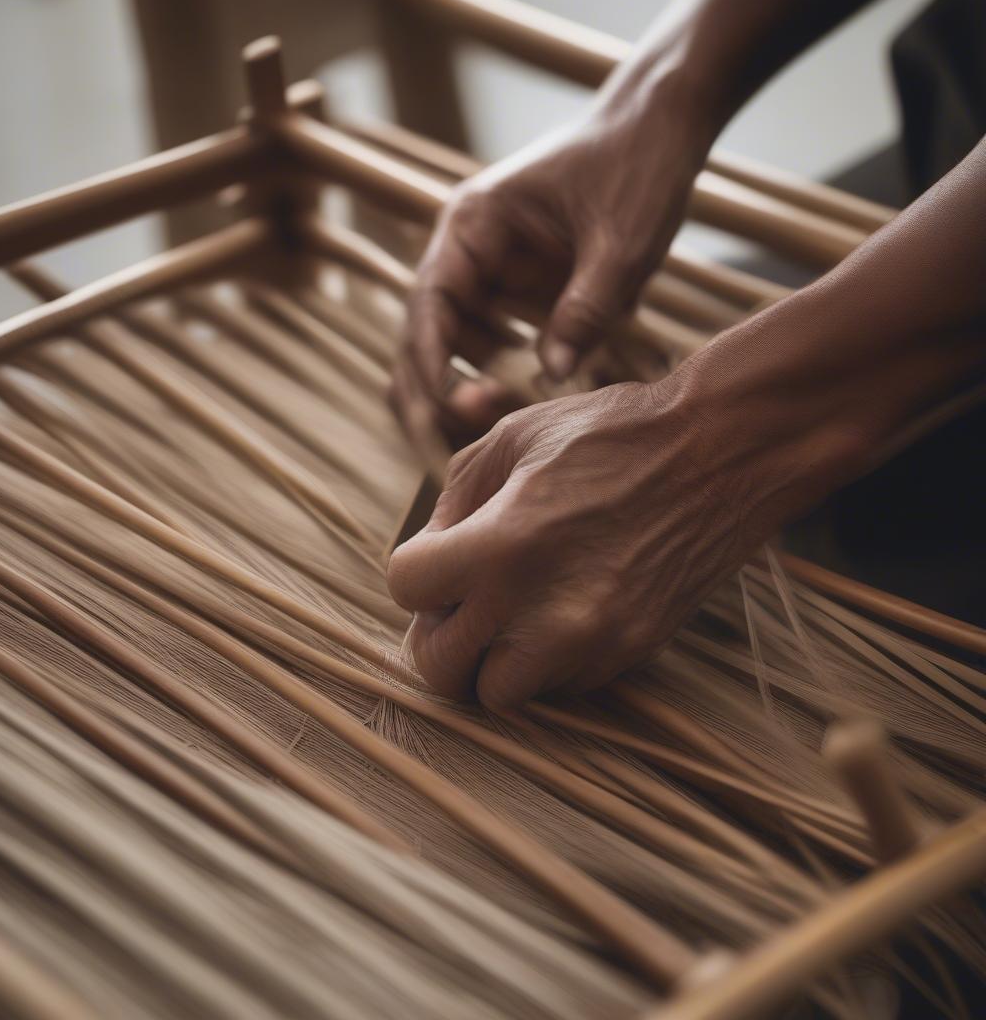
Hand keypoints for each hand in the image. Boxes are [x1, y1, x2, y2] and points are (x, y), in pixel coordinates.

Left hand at [387, 373, 812, 708]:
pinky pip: (560, 683)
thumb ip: (453, 502)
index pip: (405, 590)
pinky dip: (547, 657)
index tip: (438, 556)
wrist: (722, 453)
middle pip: (438, 666)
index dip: (416, 569)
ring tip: (512, 612)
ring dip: (491, 659)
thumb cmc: (612, 433)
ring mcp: (587, 643)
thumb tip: (429, 553)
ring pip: (497, 694)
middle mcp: (537, 610)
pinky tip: (567, 605)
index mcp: (498, 545)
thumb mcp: (512, 438)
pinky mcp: (627, 655)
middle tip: (460, 600)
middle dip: (438, 632)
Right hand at [392, 76, 713, 442]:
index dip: (432, 359)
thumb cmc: (639, 166)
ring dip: (461, 388)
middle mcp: (468, 249)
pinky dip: (495, 377)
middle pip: (426, 331)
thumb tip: (550, 376)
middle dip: (432, 388)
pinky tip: (514, 404)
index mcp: (474, 223)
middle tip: (454, 442)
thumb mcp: (623, 243)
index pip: (432, 300)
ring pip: (452, 344)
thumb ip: (586, 310)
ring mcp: (490, 270)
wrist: (659, 127)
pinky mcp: (516, 289)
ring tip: (489, 429)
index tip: (448, 407)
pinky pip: (491, 342)